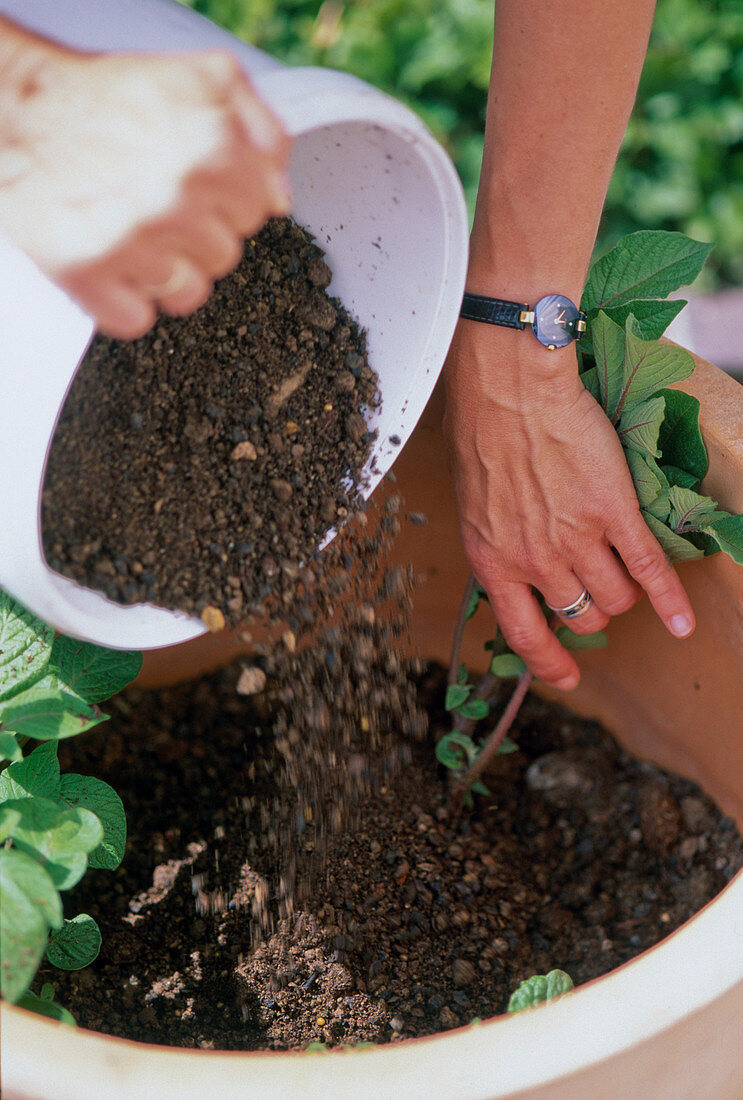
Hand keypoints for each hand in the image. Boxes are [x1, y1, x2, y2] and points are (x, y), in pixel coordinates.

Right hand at [0, 25, 289, 337]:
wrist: (18, 112)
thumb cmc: (110, 96)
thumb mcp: (201, 78)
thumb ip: (260, 126)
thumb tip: (281, 194)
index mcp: (214, 148)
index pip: (258, 212)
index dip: (229, 200)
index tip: (199, 187)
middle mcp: (177, 199)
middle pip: (224, 256)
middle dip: (198, 236)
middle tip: (158, 205)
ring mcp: (133, 243)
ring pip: (188, 295)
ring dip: (165, 273)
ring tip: (134, 234)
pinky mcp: (88, 277)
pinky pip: (137, 321)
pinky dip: (125, 301)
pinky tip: (112, 262)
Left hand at [444, 321, 695, 689]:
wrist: (509, 389)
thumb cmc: (483, 436)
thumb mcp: (475, 507)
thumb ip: (499, 546)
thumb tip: (518, 569)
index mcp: (494, 563)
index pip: (525, 636)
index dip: (548, 662)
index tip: (566, 676)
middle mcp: (535, 562)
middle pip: (582, 617)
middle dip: (593, 610)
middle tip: (596, 586)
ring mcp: (577, 540)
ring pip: (616, 598)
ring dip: (625, 594)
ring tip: (625, 573)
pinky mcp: (614, 513)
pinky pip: (649, 571)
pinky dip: (670, 602)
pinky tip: (682, 622)